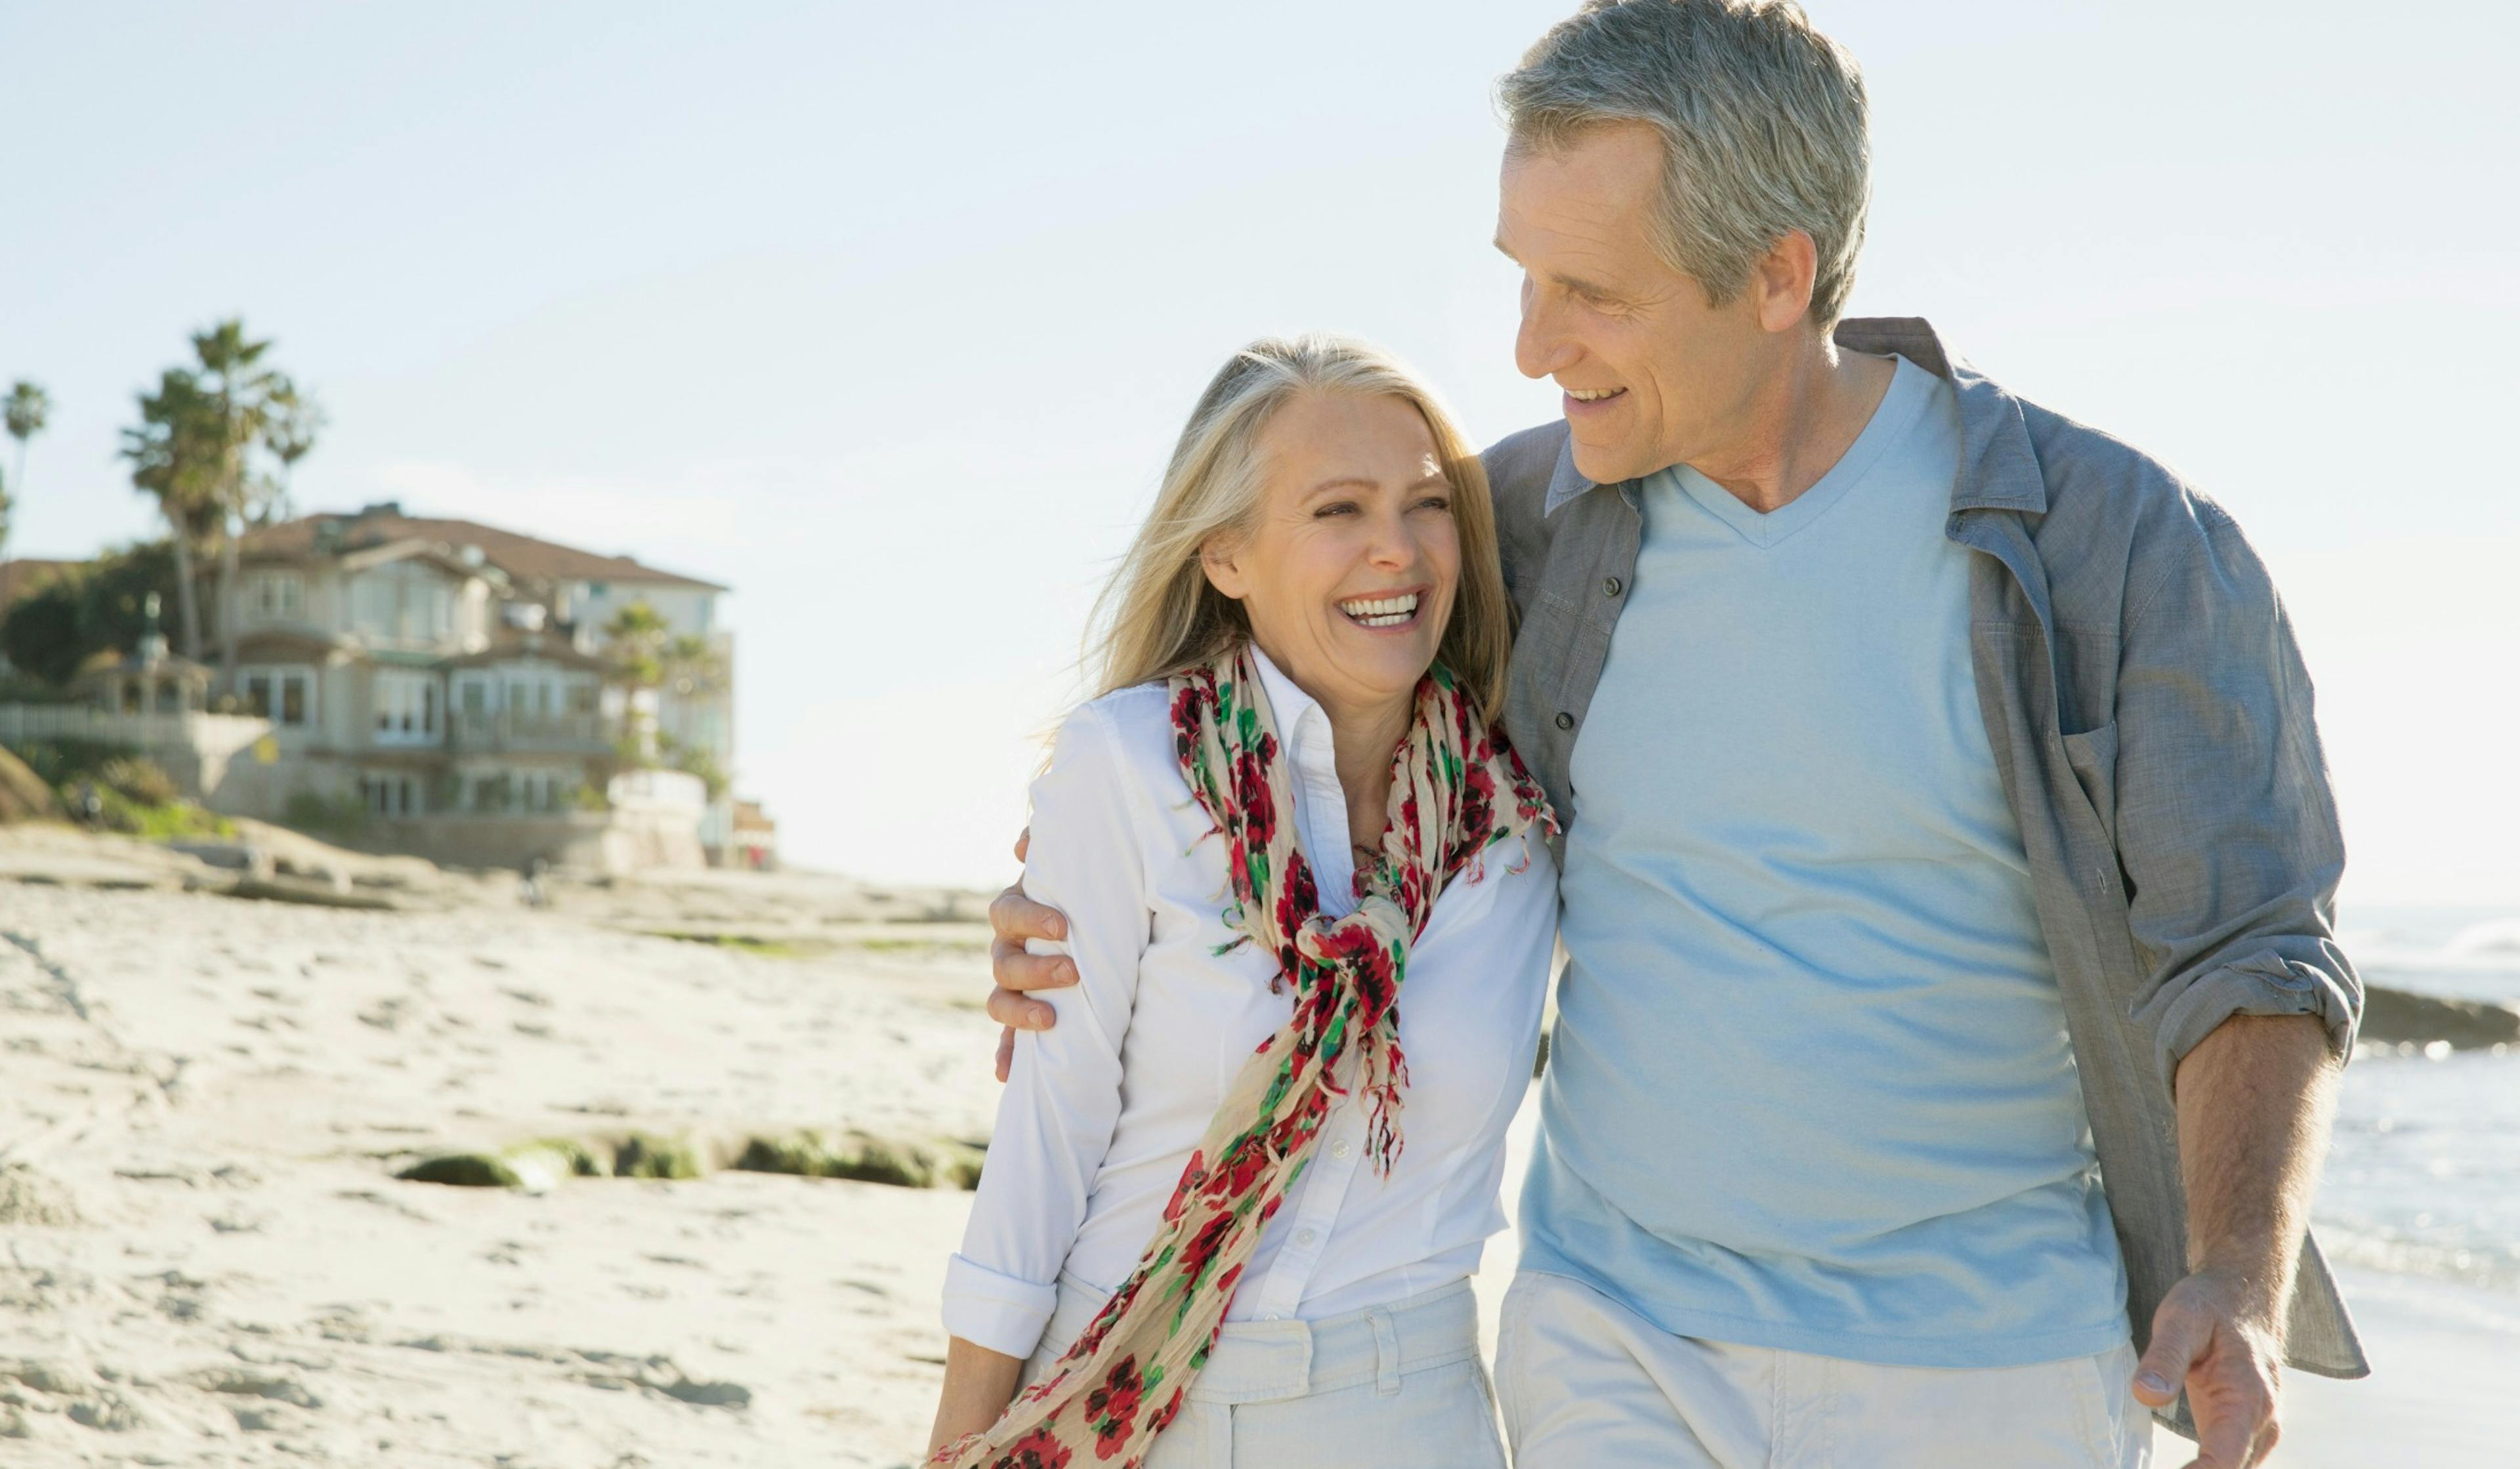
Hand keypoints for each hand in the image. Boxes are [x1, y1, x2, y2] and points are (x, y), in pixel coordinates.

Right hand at [984, 829, 1075, 1081]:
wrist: (1087, 927)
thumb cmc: (1080, 893)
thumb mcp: (1072, 868)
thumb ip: (1052, 849)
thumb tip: (1024, 842)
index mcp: (1016, 913)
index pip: (1008, 913)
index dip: (1030, 919)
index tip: (1063, 926)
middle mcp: (1007, 950)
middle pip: (1003, 962)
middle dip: (1034, 969)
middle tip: (1072, 972)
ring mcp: (1011, 986)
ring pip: (999, 1000)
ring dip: (1019, 1012)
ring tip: (1049, 1020)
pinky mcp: (1023, 1016)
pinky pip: (1007, 1039)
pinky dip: (1007, 1055)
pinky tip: (1007, 1075)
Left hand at [2133, 1266, 2285, 1468]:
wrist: (2244, 1293)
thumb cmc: (2210, 1305)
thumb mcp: (2179, 1319)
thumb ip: (2164, 1358)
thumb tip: (2145, 1395)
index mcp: (2245, 1398)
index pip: (2223, 1461)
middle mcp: (2261, 1420)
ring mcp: (2260, 1426)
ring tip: (2158, 1466)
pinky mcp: (2249, 1427)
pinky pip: (2233, 1460)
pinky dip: (2210, 1467)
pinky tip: (2183, 1466)